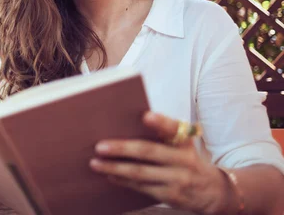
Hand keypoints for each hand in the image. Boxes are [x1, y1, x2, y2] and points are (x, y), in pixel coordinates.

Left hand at [89, 112, 231, 213]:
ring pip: (140, 173)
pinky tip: (110, 175)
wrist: (215, 192)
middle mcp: (183, 159)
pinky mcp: (171, 195)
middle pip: (148, 151)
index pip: (174, 128)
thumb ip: (164, 132)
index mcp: (184, 140)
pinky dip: (123, 181)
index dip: (160, 122)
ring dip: (115, 168)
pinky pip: (142, 187)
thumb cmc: (188, 160)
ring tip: (96, 163)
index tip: (145, 116)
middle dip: (121, 149)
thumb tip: (132, 122)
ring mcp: (177, 179)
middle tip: (99, 147)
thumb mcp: (184, 143)